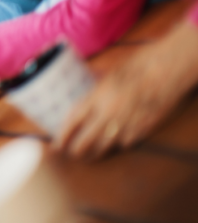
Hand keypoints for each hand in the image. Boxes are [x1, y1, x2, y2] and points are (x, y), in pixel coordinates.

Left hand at [55, 19, 197, 158]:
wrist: (167, 71)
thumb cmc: (137, 66)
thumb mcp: (109, 73)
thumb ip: (93, 83)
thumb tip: (80, 81)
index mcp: (97, 97)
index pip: (73, 122)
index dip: (62, 136)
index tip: (56, 144)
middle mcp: (109, 114)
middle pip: (86, 141)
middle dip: (74, 150)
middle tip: (69, 153)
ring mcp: (127, 124)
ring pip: (105, 147)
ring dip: (94, 153)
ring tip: (87, 156)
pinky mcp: (143, 129)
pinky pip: (125, 143)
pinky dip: (117, 144)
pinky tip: (112, 145)